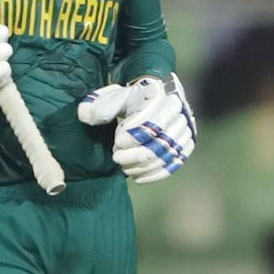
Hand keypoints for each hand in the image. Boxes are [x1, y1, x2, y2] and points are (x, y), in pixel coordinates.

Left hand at [78, 73, 197, 183]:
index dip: (134, 137)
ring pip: (166, 156)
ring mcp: (185, 129)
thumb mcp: (114, 96)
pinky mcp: (186, 144)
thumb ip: (101, 106)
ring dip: (142, 166)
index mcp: (162, 96)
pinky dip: (155, 174)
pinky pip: (175, 164)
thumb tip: (86, 117)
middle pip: (160, 144)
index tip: (117, 142)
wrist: (151, 97)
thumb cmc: (129, 98)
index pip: (153, 124)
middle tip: (116, 157)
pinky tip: (137, 177)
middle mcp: (179, 113)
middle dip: (135, 155)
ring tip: (123, 166)